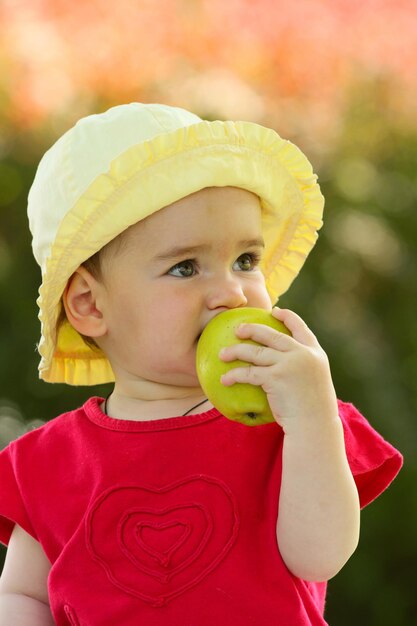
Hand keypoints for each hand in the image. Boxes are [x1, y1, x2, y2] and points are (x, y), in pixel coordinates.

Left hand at [219, 308, 338, 431]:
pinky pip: (249, 373)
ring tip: (222, 355)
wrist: (315, 425)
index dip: (287, 316)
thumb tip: (283, 364)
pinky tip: (224, 379)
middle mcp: (303, 354)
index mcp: (315, 353)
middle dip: (252, 329)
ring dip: (235, 352)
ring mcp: (289, 364)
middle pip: (271, 334)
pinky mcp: (275, 377)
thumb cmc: (313, 410)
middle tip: (238, 330)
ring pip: (255, 352)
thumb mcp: (314, 381)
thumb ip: (303, 368)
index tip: (275, 311)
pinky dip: (234, 375)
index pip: (300, 327)